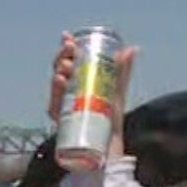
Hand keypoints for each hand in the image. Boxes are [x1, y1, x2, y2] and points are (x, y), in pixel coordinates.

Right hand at [48, 34, 138, 159]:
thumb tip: (131, 48)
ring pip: (56, 87)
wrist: (108, 150)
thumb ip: (121, 72)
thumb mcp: (117, 93)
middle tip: (68, 49)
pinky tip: (61, 81)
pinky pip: (55, 106)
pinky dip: (57, 92)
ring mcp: (62, 110)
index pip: (67, 64)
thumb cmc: (109, 123)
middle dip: (61, 58)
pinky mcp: (61, 122)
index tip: (67, 37)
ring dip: (58, 72)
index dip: (65, 50)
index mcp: (76, 87)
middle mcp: (65, 97)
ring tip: (66, 64)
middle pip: (59, 73)